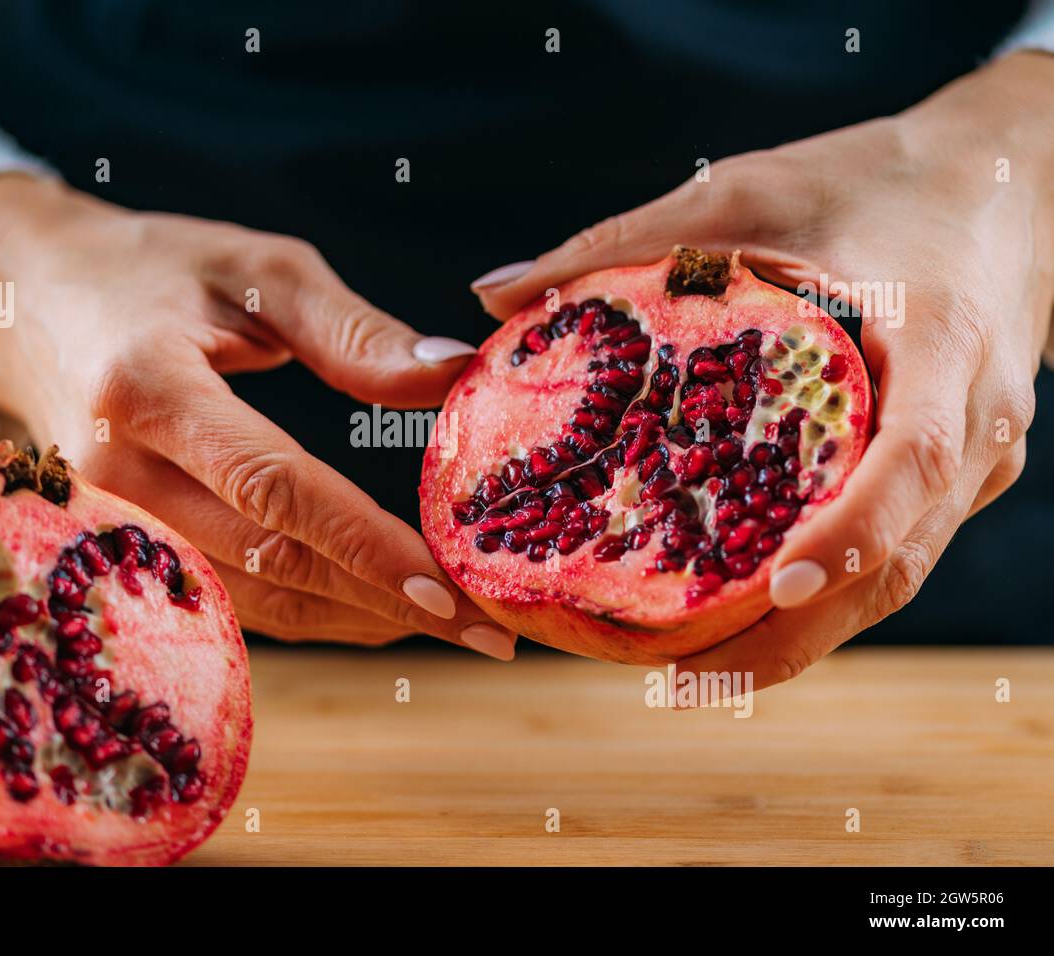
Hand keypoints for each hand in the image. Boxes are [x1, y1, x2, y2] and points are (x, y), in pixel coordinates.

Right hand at [0, 174, 516, 658]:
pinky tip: (375, 608)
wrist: (28, 301)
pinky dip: (308, 608)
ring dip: (354, 619)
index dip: (364, 545)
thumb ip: (353, 331)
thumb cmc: (154, 272)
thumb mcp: (255, 271)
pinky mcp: (118, 548)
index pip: (271, 487)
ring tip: (450, 623)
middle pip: (267, 561)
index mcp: (146, 389)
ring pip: (249, 599)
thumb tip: (454, 377)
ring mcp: (104, 525)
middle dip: (384, 602)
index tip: (451, 588)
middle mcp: (112, 475)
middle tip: (489, 629)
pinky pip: (226, 597)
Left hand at [472, 52, 1053, 686]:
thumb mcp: (749, 190)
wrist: (1007, 175)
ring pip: (899, 573)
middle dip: (795, 634)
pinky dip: (825, 597)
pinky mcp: (963, 470)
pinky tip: (741, 617)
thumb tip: (494, 295)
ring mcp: (980, 456)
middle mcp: (976, 419)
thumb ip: (625, 239)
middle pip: (900, 558)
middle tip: (680, 675)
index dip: (849, 534)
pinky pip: (899, 550)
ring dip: (804, 637)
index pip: (910, 461)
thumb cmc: (876, 175)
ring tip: (690, 671)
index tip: (779, 590)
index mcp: (944, 341)